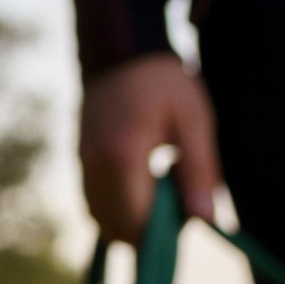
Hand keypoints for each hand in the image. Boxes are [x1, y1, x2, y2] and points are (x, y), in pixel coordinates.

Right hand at [79, 54, 221, 246]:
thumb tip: (205, 219)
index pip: (137, 223)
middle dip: (149, 229)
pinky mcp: (79, 160)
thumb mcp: (195, 122)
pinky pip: (94, 203)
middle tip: (176, 200)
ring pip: (101, 219)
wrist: (122, 49)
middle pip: (117, 228)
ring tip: (160, 189)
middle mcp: (94, 164)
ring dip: (132, 220)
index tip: (187, 212)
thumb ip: (200, 171)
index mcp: (123, 155)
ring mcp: (81, 162)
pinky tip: (142, 182)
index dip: (164, 233)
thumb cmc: (165, 83)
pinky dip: (118, 207)